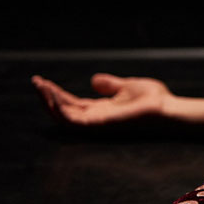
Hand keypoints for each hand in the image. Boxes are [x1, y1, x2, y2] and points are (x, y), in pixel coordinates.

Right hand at [32, 73, 172, 125]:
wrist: (167, 108)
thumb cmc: (154, 100)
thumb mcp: (127, 86)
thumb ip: (110, 85)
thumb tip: (94, 79)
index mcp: (102, 109)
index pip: (72, 104)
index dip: (57, 94)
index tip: (44, 81)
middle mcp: (96, 118)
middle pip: (64, 110)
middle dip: (47, 97)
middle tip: (36, 81)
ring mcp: (96, 123)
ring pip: (63, 117)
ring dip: (48, 102)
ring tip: (39, 86)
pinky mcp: (99, 124)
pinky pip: (72, 121)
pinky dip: (58, 109)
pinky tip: (50, 95)